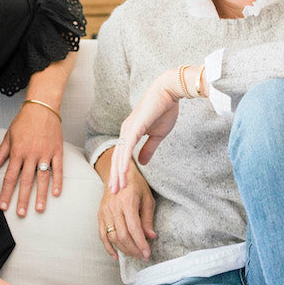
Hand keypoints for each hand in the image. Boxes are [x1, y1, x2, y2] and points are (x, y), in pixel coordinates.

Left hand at [0, 101, 62, 215]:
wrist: (42, 107)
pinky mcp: (57, 151)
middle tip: (20, 213)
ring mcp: (45, 154)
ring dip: (40, 195)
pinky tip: (56, 193)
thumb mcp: (9, 136)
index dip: (6, 193)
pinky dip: (57, 181)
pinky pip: (58, 169)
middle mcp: (31, 155)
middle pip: (26, 181)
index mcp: (18, 152)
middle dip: (22, 199)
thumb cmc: (24, 121)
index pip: (10, 177)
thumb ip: (1, 153)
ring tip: (39, 209)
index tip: (3, 206)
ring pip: (42, 178)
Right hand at [95, 150, 155, 260]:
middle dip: (134, 249)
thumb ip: (148, 218)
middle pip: (123, 235)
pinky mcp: (100, 214)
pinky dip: (108, 247)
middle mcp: (114, 207)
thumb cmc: (135, 185)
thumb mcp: (147, 198)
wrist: (118, 173)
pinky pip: (102, 234)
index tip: (147, 253)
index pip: (134, 228)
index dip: (141, 243)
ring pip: (112, 237)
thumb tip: (150, 236)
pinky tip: (116, 255)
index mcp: (127, 202)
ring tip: (134, 254)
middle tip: (143, 256)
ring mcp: (105, 211)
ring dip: (124, 249)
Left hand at [109, 68, 190, 192]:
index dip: (120, 171)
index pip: (122, 156)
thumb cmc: (164, 110)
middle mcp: (126, 131)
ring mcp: (128, 129)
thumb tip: (142, 163)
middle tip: (114, 193)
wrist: (169, 92)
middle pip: (117, 158)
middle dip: (115, 176)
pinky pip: (127, 148)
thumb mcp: (157, 135)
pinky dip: (124, 161)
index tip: (120, 186)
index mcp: (130, 133)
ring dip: (118, 173)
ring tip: (118, 188)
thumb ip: (148, 149)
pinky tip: (123, 173)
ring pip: (120, 155)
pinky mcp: (134, 127)